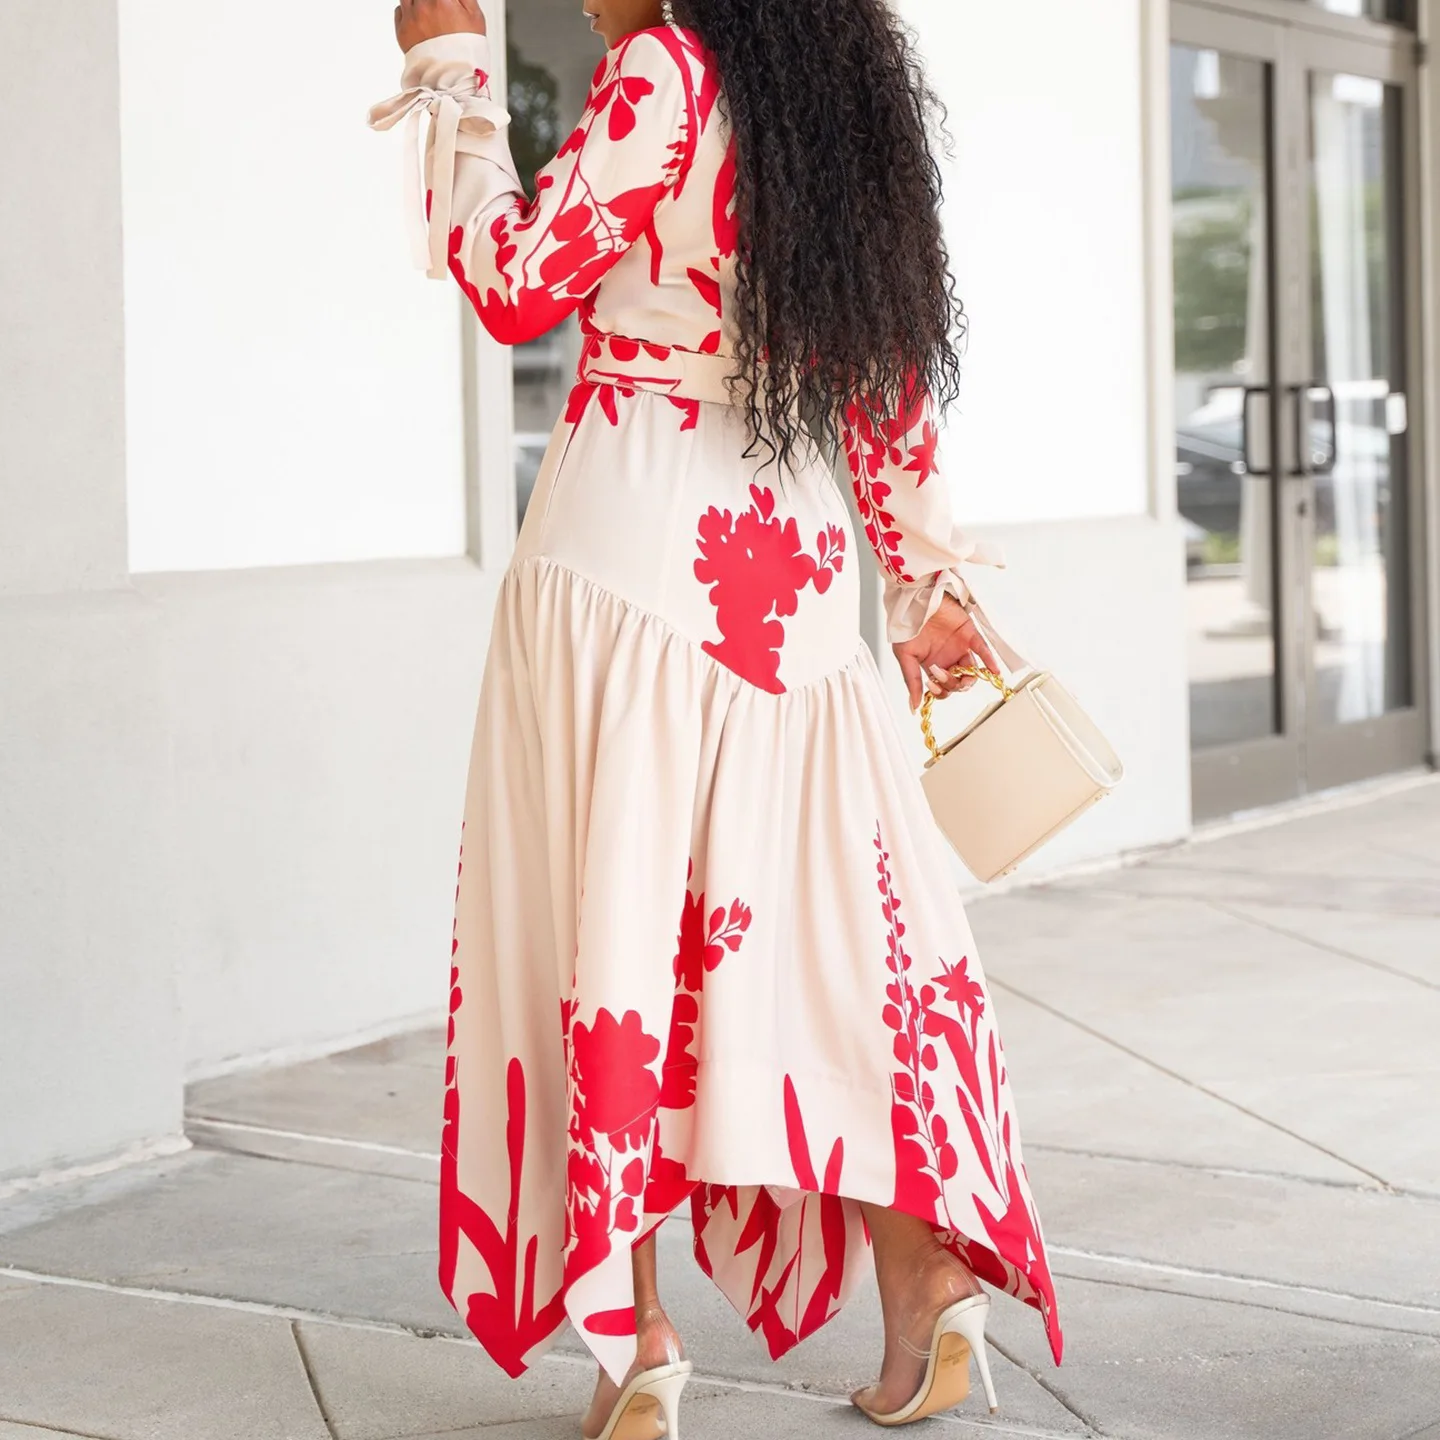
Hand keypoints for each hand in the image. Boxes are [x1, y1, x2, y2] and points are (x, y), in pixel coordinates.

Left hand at [395, 0, 486, 51]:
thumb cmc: (466, 54)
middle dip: (432, 1)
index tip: (447, 2)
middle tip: (438, 7)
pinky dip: (407, 11)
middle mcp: (424, 6)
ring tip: (427, 10)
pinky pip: (399, 10)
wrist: (451, 81)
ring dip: (418, 1)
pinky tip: (419, 20)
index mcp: (443, 0)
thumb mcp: (476, 18)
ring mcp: (411, 18)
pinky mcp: (402, 31)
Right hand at [893, 593, 1001, 713]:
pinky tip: (993, 672)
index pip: (943, 688)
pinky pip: (983, 651)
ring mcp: (960, 648)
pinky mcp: (970, 635)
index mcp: (932, 665)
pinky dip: (990, 662)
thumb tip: (914, 706)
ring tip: (961, 674)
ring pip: (971, 671)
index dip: (940, 690)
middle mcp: (948, 659)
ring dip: (968, 678)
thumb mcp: (905, 656)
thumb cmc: (907, 625)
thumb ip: (911, 681)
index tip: (932, 683)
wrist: (914, 601)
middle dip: (951, 684)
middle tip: (941, 673)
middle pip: (958, 683)